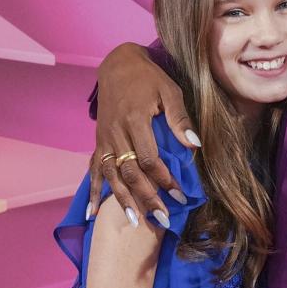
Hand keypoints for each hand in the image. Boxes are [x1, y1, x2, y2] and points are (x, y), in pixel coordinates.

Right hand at [90, 42, 199, 225]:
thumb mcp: (169, 91)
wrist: (117, 65)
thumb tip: (194, 146)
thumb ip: (180, 119)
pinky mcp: (98, 142)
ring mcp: (104, 138)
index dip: (164, 179)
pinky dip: (93, 191)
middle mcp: (116, 132)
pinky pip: (93, 169)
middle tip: (163, 218)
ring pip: (111, 175)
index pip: (149, 159)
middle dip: (147, 197)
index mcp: (134, 119)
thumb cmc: (149, 78)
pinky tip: (92, 213)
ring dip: (123, 200)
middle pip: (130, 172)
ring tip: (136, 221)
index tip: (180, 195)